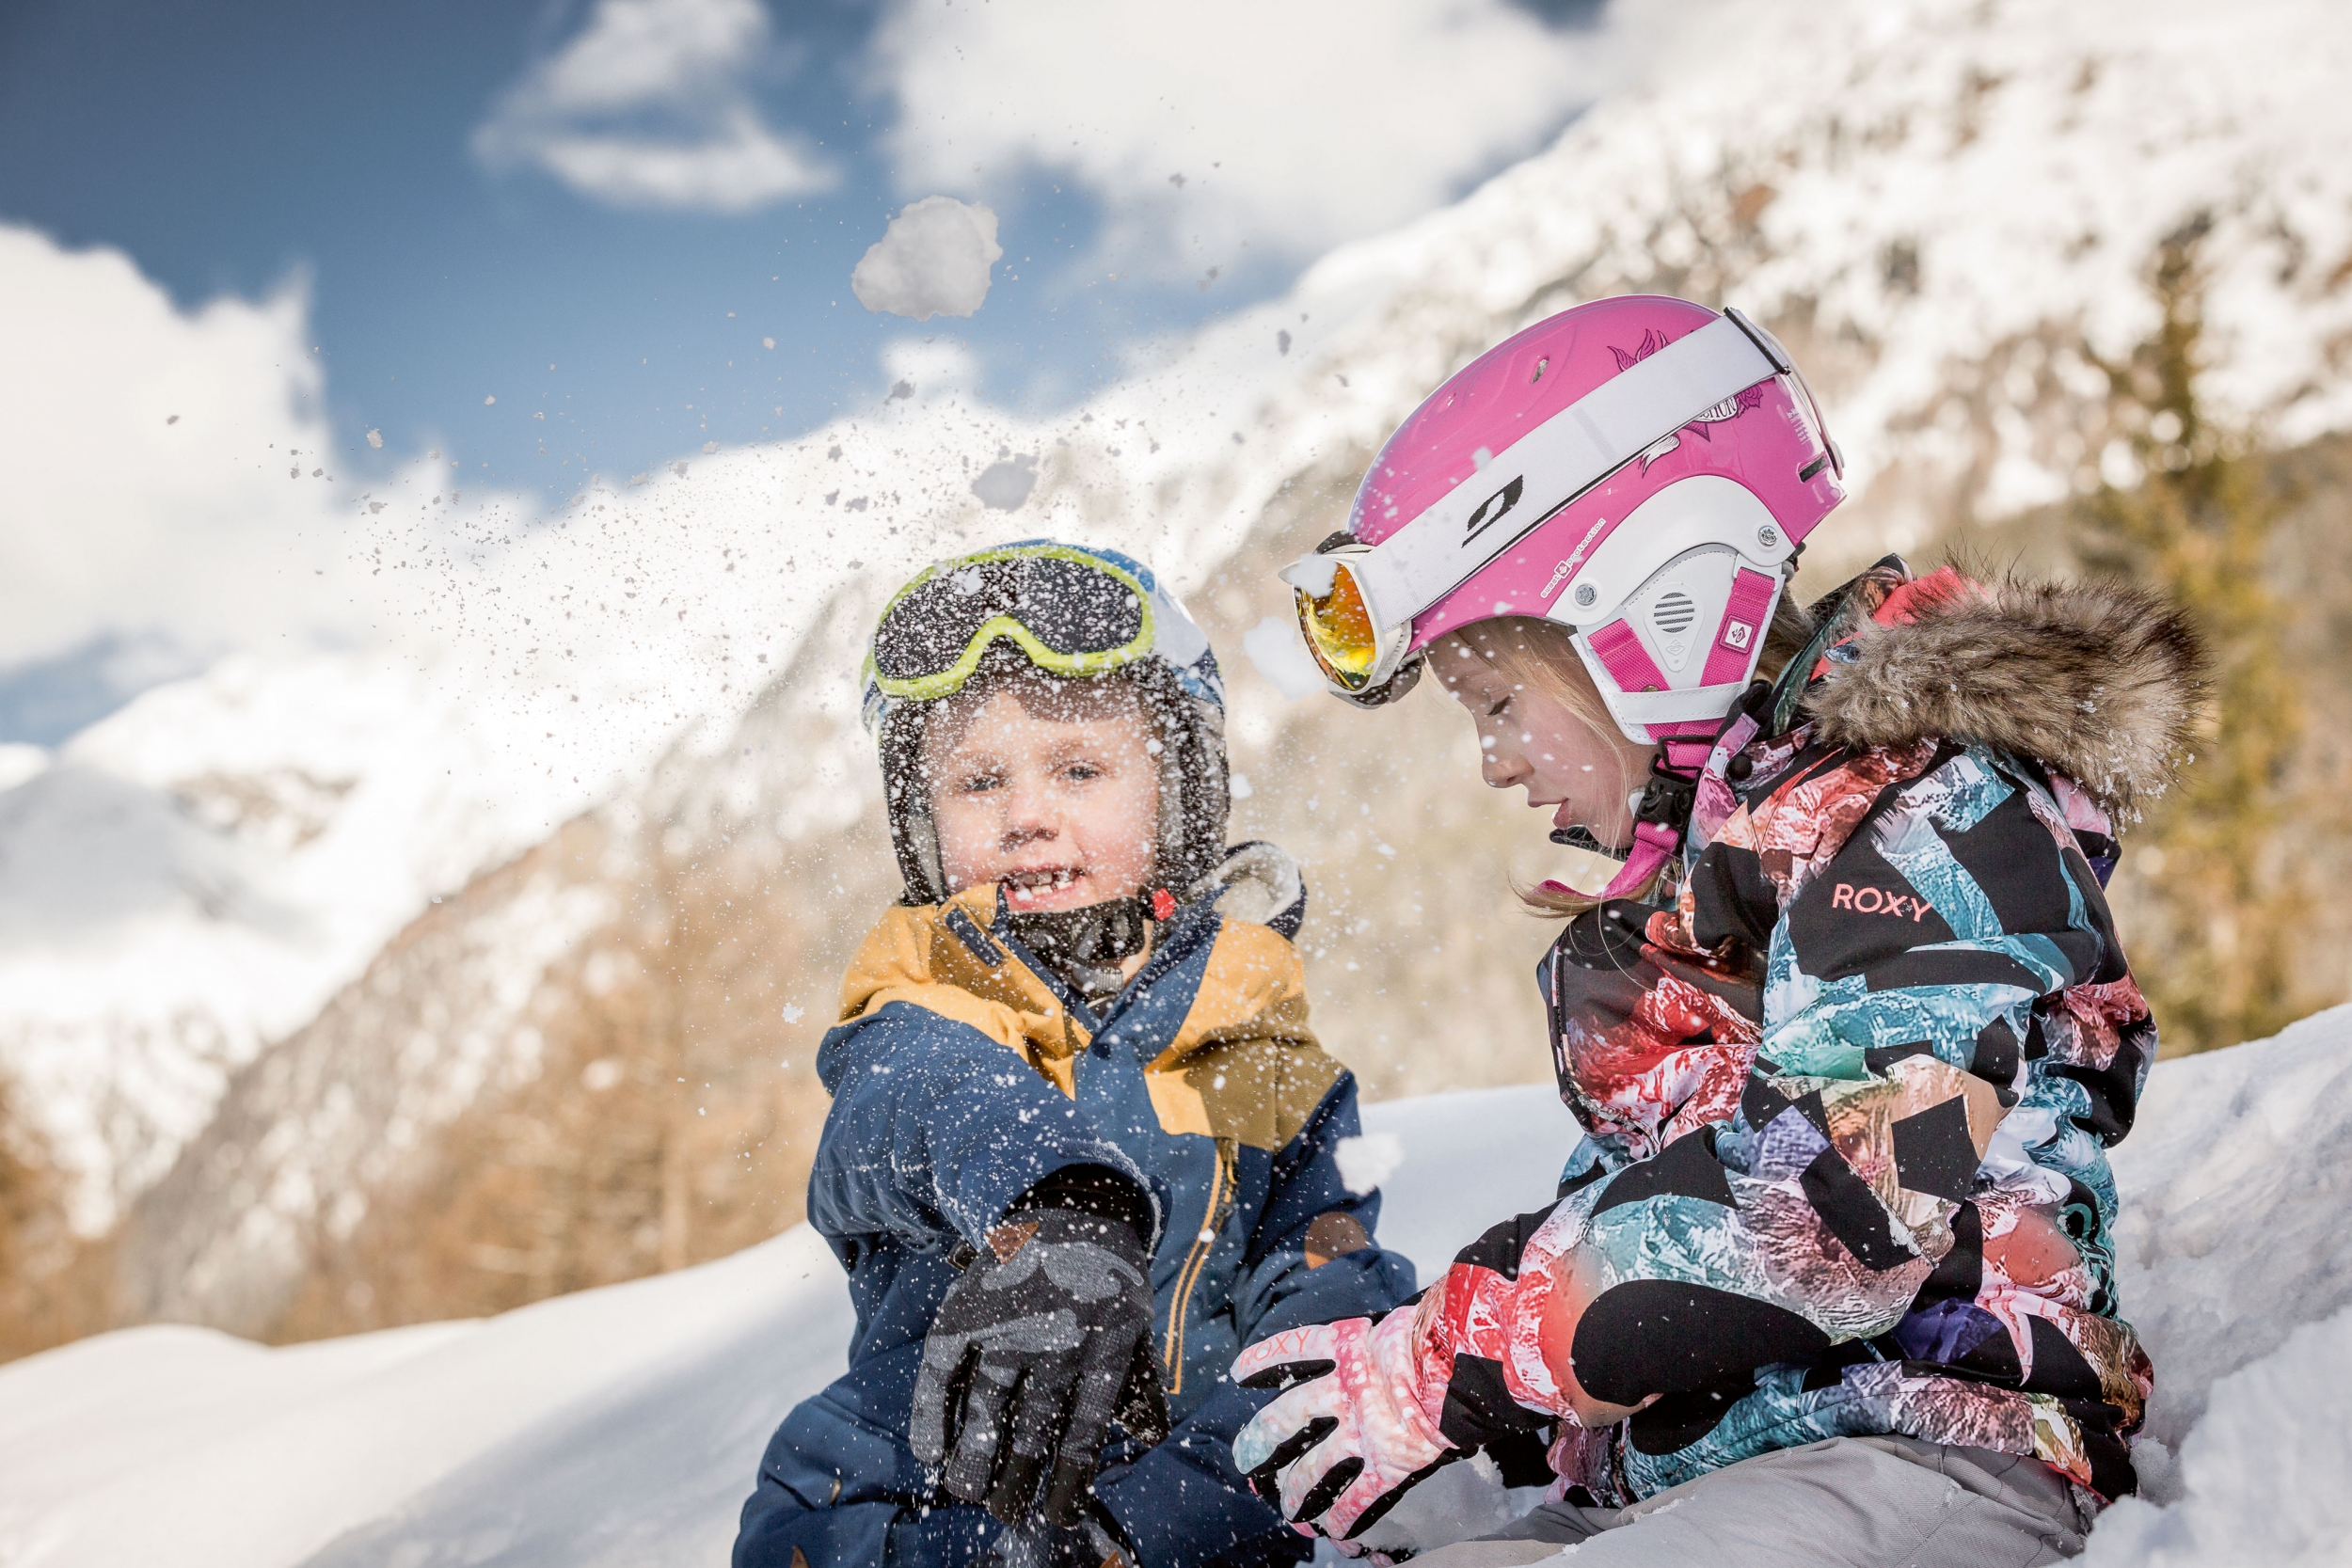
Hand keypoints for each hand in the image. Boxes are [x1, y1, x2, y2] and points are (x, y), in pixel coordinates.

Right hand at [910, 1209, 1168, 1526]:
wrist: (1069, 1203)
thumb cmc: (1109, 1277)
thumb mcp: (1137, 1323)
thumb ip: (1139, 1382)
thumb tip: (1149, 1441)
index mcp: (1104, 1345)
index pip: (1084, 1430)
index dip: (1069, 1480)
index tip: (1057, 1516)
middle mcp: (1054, 1337)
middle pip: (1032, 1426)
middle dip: (1016, 1479)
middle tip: (1005, 1513)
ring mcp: (1007, 1320)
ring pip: (986, 1403)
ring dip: (973, 1457)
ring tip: (967, 1492)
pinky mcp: (967, 1306)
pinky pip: (941, 1367)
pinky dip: (930, 1411)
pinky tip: (929, 1451)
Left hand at [1229, 1308, 1460, 1542]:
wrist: (1458, 1363)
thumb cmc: (1438, 1334)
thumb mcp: (1402, 1322)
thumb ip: (1386, 1334)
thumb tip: (1396, 1331)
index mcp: (1347, 1348)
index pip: (1294, 1349)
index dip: (1264, 1360)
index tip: (1239, 1372)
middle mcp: (1345, 1391)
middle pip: (1288, 1417)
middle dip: (1262, 1438)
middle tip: (1244, 1456)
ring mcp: (1363, 1429)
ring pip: (1316, 1467)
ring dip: (1297, 1490)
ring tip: (1287, 1509)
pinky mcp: (1386, 1462)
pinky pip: (1357, 1496)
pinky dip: (1343, 1516)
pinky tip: (1332, 1532)